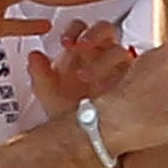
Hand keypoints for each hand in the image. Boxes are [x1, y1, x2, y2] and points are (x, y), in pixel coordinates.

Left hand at [23, 21, 138, 113]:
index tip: (65, 42)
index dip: (74, 30)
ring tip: (88, 75)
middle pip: (105, 30)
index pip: (81, 28)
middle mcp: (101, 56)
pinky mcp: (132, 81)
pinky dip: (121, 74)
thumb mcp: (49, 96)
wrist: (86, 139)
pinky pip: (133, 70)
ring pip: (119, 49)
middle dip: (93, 35)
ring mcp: (118, 68)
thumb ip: (39, 75)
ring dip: (104, 58)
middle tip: (81, 46)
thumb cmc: (70, 114)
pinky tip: (108, 86)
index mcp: (81, 53)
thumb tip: (34, 55)